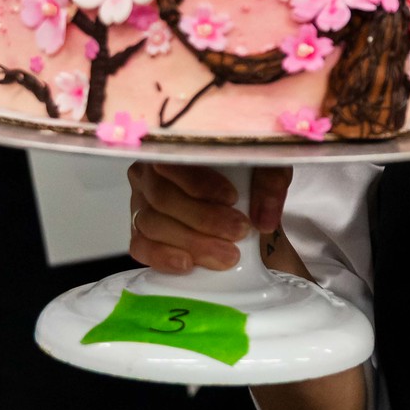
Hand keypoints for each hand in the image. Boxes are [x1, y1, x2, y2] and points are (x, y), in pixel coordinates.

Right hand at [128, 161, 292, 272]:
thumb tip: (264, 220)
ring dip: (191, 242)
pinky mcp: (139, 230)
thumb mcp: (265, 165)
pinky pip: (140, 246)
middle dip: (204, 220)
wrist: (241, 195)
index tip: (232, 199)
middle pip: (164, 198)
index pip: (175, 162)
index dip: (200, 183)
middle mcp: (148, 171)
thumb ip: (270, 183)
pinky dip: (162, 257)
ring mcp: (139, 201)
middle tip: (239, 233)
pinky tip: (187, 264)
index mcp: (173, 145)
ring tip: (226, 255)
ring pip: (152, 224)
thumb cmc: (244, 171)